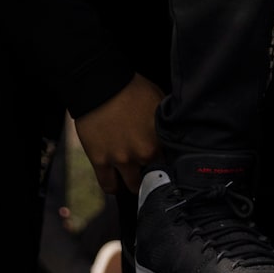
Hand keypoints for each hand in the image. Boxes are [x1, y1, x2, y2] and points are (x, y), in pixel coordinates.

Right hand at [72, 73, 163, 198]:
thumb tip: (174, 133)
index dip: (171, 164)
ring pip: (133, 185)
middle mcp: (142, 154)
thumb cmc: (133, 90)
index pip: (172, 163)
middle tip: (154, 172)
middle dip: (155, 174)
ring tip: (137, 181)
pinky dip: (113, 187)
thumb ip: (165, 124)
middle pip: (155, 176)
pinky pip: (107, 184)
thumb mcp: (159, 103)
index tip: (170, 165)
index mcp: (159, 140)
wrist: (101, 86)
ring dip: (136, 184)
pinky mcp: (100, 160)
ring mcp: (120, 159)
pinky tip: (117, 185)